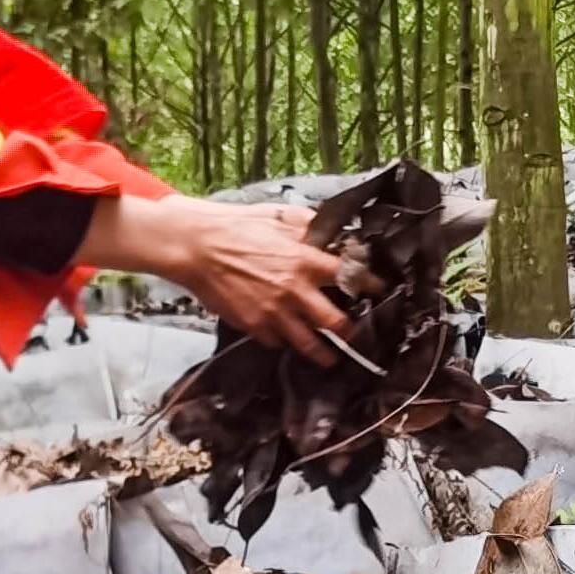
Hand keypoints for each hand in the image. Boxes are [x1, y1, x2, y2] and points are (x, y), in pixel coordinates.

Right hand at [87, 195, 346, 360]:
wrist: (195, 246)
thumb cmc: (234, 226)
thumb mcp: (278, 215)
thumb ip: (309, 225)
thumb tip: (333, 230)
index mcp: (305, 260)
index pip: (351, 276)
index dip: (370, 285)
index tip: (379, 290)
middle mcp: (295, 290)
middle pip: (337, 322)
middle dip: (351, 331)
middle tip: (357, 334)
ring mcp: (274, 313)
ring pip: (309, 343)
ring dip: (323, 352)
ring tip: (330, 358)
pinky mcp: (254, 326)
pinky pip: (276, 341)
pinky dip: (283, 341)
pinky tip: (286, 339)